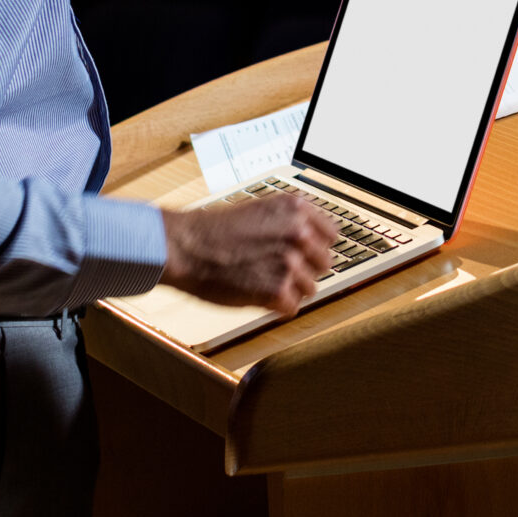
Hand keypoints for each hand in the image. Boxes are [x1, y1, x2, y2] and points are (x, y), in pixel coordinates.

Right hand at [158, 194, 337, 312]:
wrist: (185, 246)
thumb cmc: (213, 229)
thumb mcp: (260, 209)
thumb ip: (289, 221)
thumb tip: (311, 237)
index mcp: (296, 208)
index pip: (331, 235)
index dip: (315, 247)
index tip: (305, 254)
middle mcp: (299, 233)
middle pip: (324, 264)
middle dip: (304, 269)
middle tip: (278, 270)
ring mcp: (290, 262)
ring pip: (310, 289)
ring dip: (289, 290)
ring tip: (262, 282)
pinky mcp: (278, 290)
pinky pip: (292, 308)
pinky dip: (276, 307)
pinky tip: (258, 296)